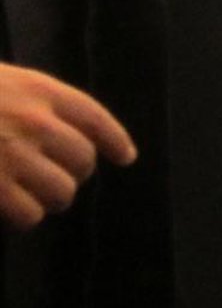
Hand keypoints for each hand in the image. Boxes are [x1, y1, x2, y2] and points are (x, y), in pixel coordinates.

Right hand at [0, 64, 135, 231]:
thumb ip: (27, 101)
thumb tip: (62, 131)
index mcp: (36, 90)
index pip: (92, 117)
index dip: (112, 139)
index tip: (124, 156)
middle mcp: (34, 121)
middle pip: (83, 160)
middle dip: (72, 174)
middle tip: (54, 180)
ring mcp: (13, 155)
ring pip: (62, 192)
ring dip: (50, 199)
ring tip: (31, 198)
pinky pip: (29, 213)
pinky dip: (24, 217)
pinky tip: (12, 213)